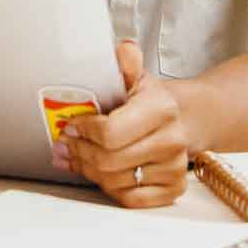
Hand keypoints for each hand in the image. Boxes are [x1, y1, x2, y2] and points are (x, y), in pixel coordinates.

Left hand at [58, 40, 190, 207]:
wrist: (184, 118)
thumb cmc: (151, 98)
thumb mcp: (137, 75)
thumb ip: (126, 62)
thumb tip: (124, 49)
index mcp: (160, 108)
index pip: (111, 132)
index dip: (84, 131)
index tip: (70, 124)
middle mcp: (172, 140)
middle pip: (109, 161)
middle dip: (79, 152)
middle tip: (63, 145)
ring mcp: (174, 167)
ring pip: (116, 182)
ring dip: (88, 171)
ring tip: (74, 157)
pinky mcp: (173, 188)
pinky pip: (130, 199)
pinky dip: (109, 189)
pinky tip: (98, 174)